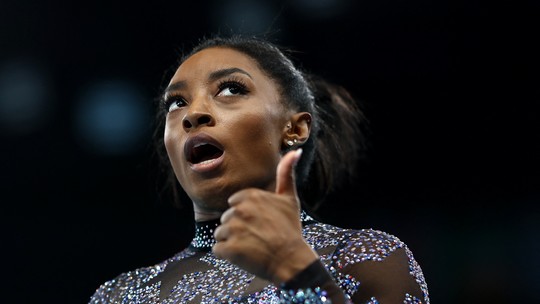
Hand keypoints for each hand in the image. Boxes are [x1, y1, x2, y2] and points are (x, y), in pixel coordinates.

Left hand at [213, 149, 318, 283]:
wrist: (292, 261)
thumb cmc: (290, 229)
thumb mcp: (289, 199)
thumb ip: (286, 173)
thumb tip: (296, 150)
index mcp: (250, 196)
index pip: (233, 204)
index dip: (245, 215)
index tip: (259, 223)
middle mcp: (239, 210)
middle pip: (226, 219)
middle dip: (238, 228)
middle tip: (258, 236)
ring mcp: (233, 230)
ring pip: (220, 234)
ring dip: (231, 242)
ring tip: (251, 246)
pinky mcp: (229, 249)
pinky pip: (217, 250)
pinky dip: (228, 256)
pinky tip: (244, 256)